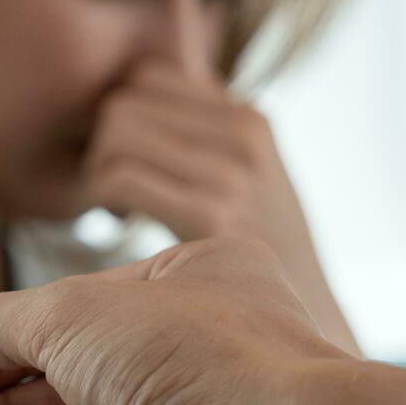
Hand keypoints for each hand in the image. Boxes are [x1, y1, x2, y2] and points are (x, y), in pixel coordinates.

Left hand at [86, 62, 354, 350]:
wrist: (308, 334)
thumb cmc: (259, 264)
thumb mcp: (250, 182)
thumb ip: (204, 132)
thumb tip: (155, 70)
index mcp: (249, 118)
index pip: (147, 74)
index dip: (122, 116)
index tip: (128, 162)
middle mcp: (245, 135)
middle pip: (123, 101)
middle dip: (102, 147)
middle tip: (113, 195)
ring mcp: (233, 174)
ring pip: (115, 132)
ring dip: (98, 173)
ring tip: (118, 211)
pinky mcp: (213, 217)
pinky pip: (120, 176)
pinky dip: (102, 198)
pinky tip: (118, 226)